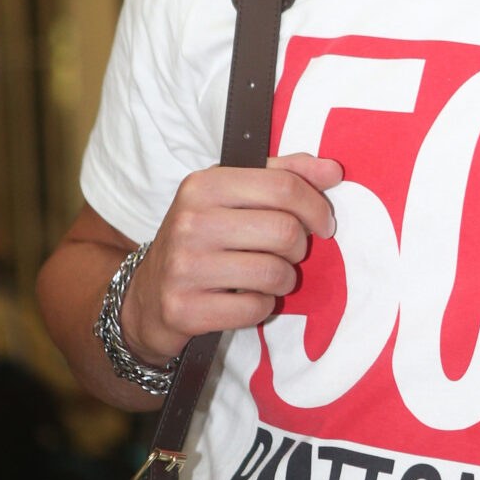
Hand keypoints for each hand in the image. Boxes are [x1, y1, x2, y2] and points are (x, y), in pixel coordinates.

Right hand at [120, 152, 342, 366]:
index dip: (316, 206)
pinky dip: (263, 306)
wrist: (147, 295)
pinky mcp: (185, 309)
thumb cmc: (201, 239)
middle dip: (300, 247)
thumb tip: (333, 170)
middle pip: (285, 231)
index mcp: (203, 184)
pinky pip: (256, 309)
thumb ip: (283, 175)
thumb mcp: (231, 196)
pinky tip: (247, 299)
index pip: (283, 186)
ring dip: (283, 279)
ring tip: (269, 276)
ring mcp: (184, 267)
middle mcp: (190, 221)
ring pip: (274, 273)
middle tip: (290, 253)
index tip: (323, 223)